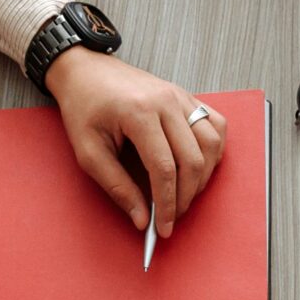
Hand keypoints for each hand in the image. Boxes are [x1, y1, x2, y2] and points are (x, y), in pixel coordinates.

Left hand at [48, 50, 226, 238]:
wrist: (86, 71)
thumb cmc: (84, 107)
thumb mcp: (88, 152)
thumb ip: (117, 187)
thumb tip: (142, 218)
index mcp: (139, 113)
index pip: (165, 168)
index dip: (167, 204)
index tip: (163, 228)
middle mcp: (166, 102)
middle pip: (193, 160)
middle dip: (186, 197)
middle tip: (172, 216)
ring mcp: (180, 97)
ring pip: (211, 144)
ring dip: (203, 177)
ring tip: (184, 194)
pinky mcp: (187, 97)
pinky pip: (216, 125)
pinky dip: (213, 150)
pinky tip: (198, 165)